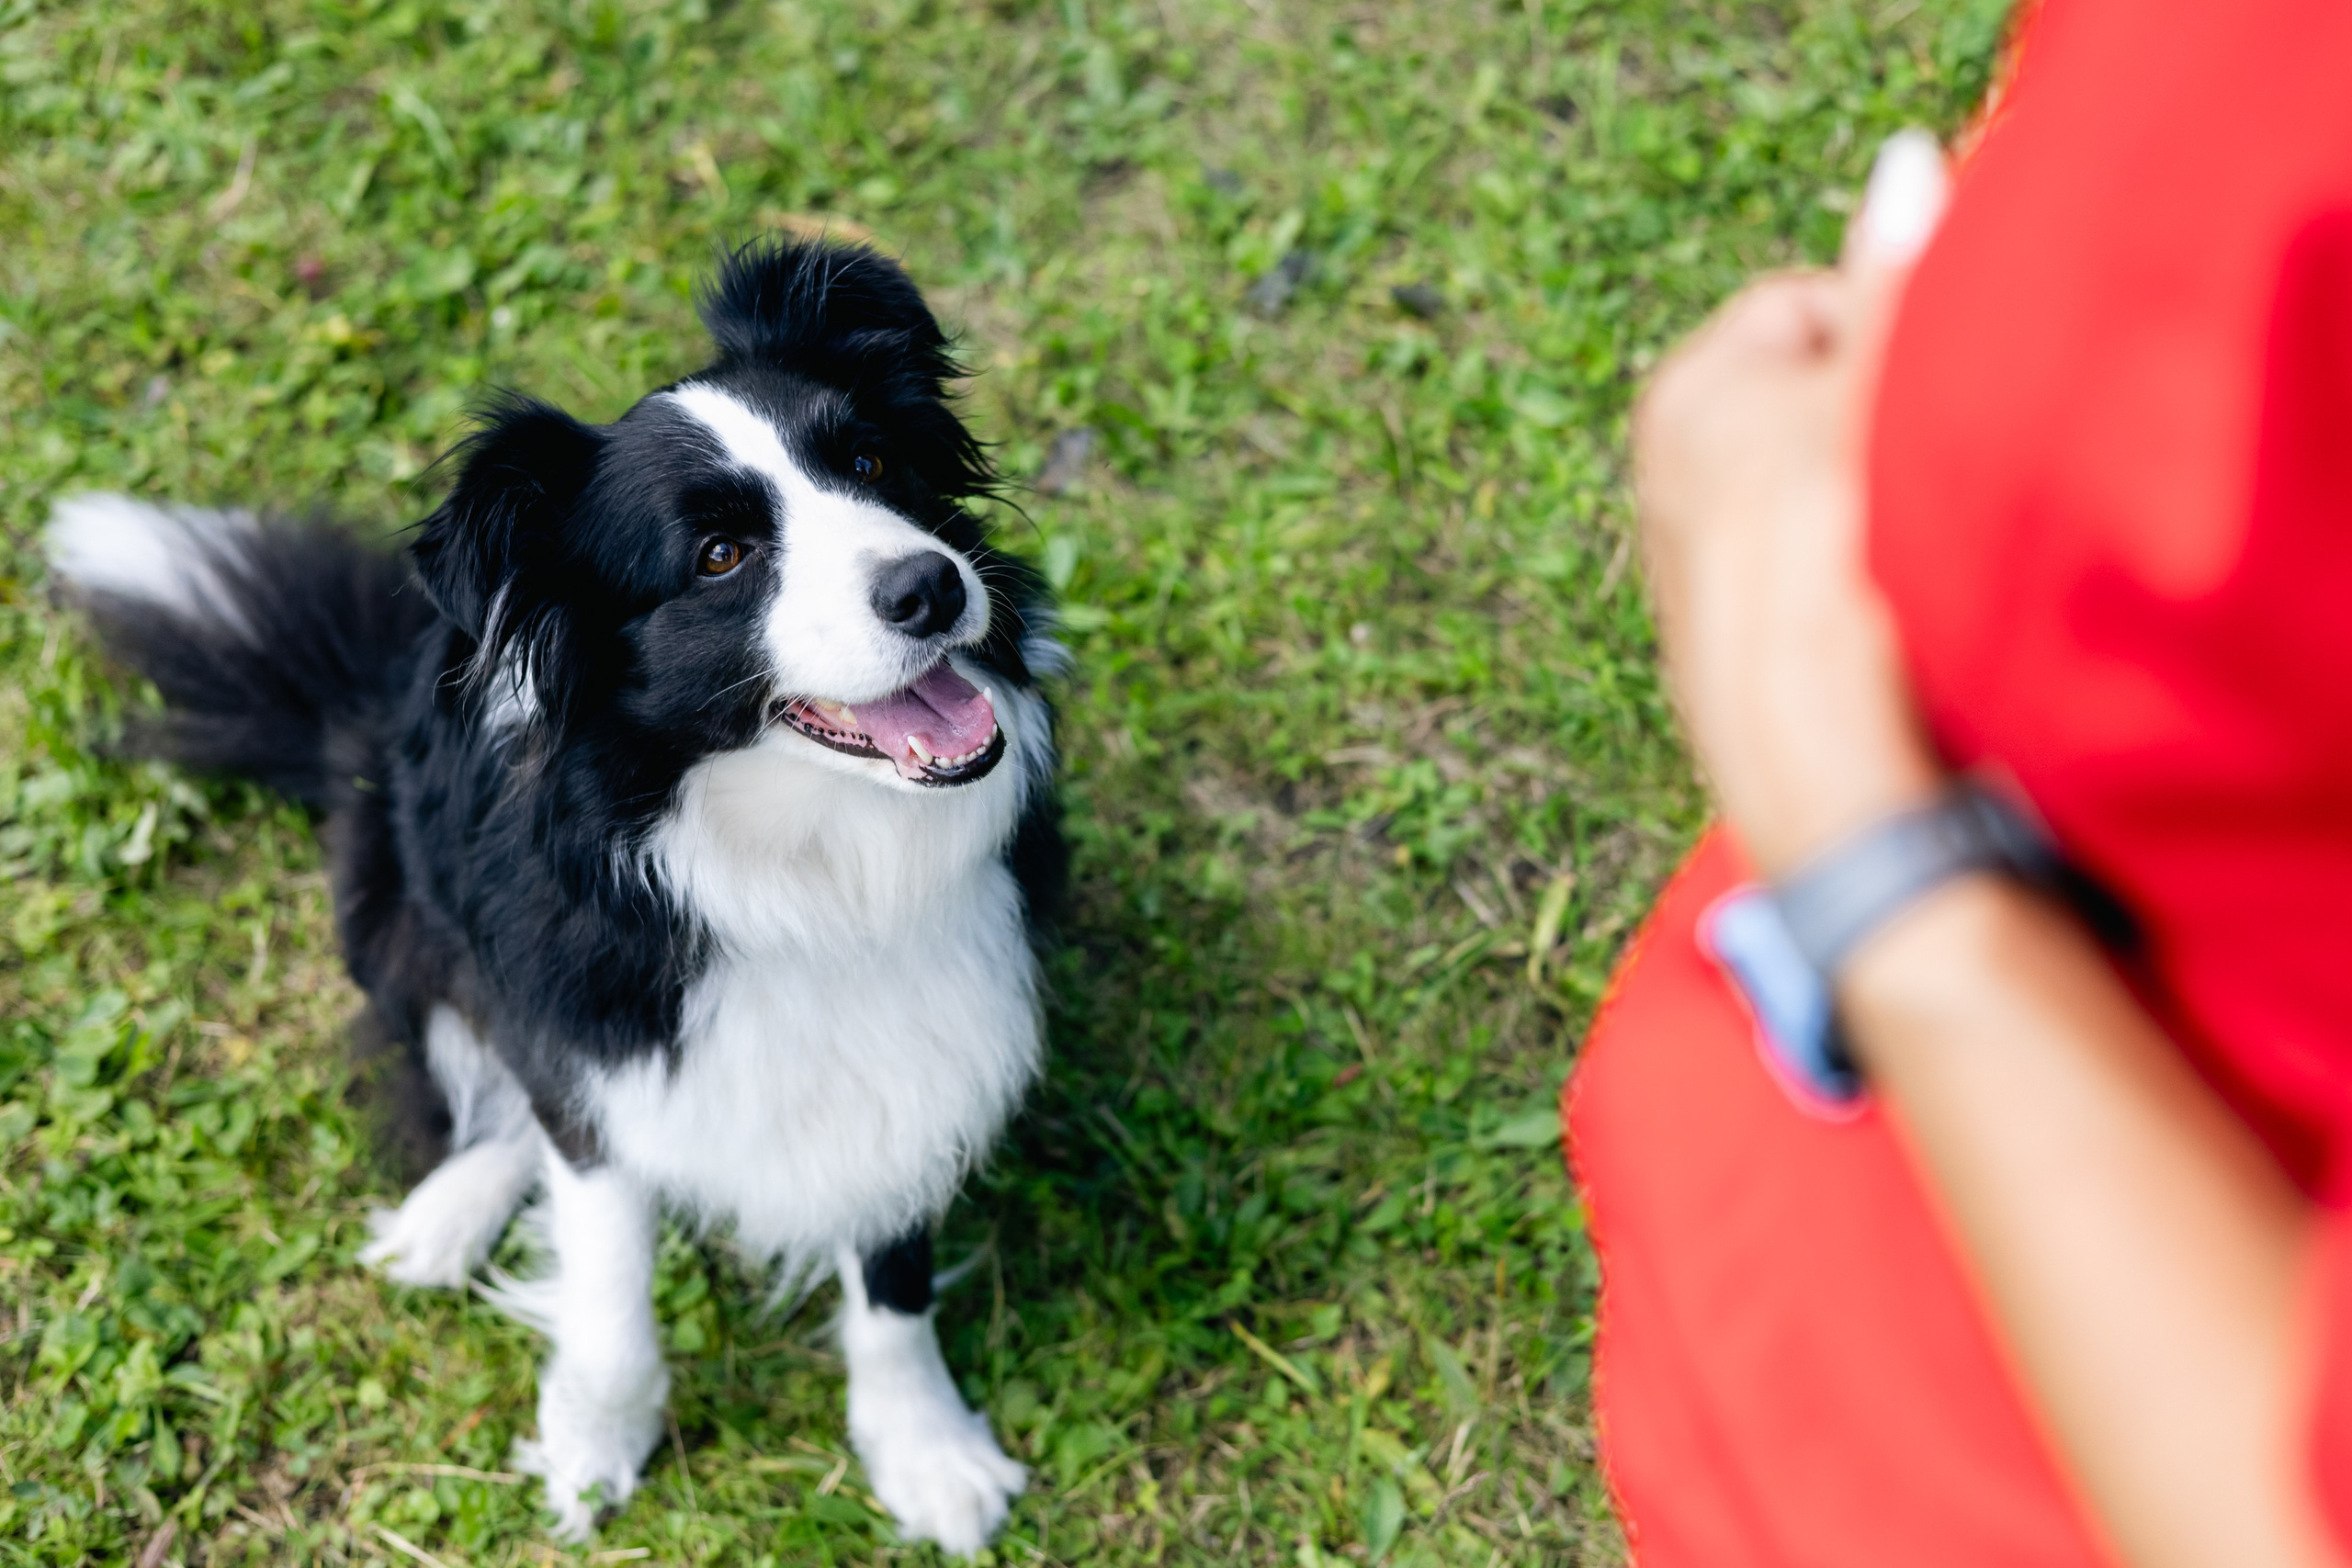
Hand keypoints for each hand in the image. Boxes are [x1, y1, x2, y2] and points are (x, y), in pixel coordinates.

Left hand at [1634, 132, 1949, 876]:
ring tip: (1900, 553)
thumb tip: (1903, 167)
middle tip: (1922, 475)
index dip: (1882, 339)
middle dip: (1871, 425)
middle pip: (1808, 400)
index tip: (1926, 393)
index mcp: (1683, 393)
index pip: (1807, 307)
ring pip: (1810, 491)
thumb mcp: (1885, 392)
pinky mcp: (1719, 643)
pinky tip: (1876, 618)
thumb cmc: (1838, 556)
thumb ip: (1899, 277)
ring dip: (1867, 505)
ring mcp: (1685, 561)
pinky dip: (1844, 579)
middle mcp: (1661, 472)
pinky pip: (1802, 572)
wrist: (1811, 755)